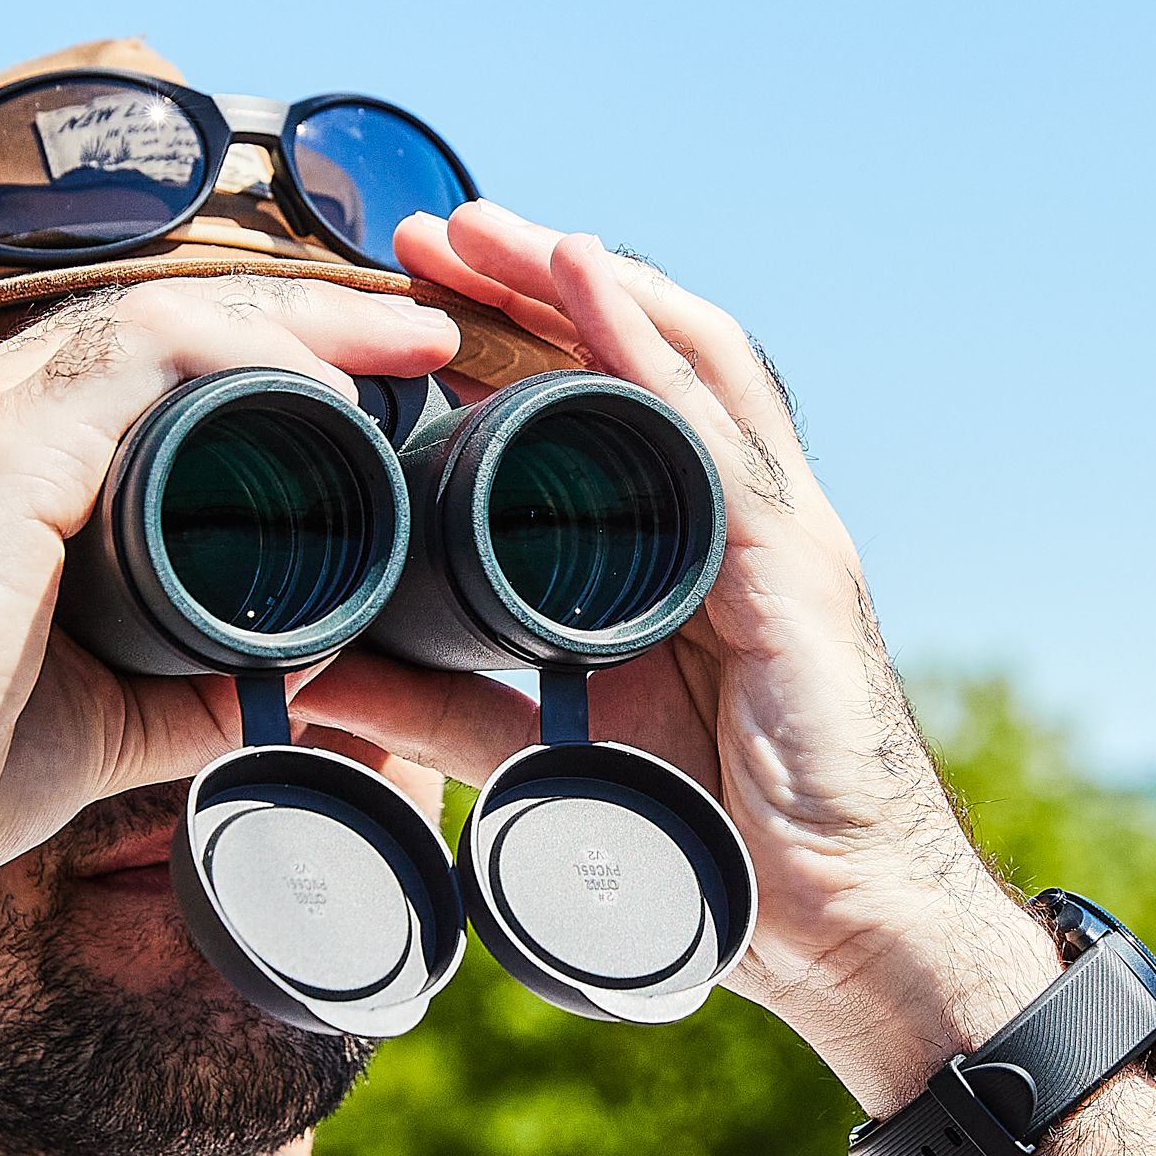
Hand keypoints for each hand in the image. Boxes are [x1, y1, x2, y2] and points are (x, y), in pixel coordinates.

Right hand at [0, 276, 458, 888]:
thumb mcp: (103, 715)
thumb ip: (195, 687)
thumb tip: (300, 678)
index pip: (142, 361)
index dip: (263, 354)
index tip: (374, 383)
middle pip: (166, 319)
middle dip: (304, 319)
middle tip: (418, 339)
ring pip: (165, 317)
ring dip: (299, 325)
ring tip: (403, 350)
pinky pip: (142, 357)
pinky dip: (248, 361)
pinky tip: (329, 391)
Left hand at [294, 205, 1054, 1098]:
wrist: (840, 929)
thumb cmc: (722, 847)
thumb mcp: (547, 755)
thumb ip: (440, 707)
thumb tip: (315, 671)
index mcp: (685, 552)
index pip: (602, 405)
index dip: (513, 334)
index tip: (408, 293)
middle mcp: (740, 518)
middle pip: (640, 356)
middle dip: (536, 278)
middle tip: (428, 231)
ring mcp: (777, 530)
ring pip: (683, 358)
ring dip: (581, 276)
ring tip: (490, 226)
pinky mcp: (796, 564)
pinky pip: (717, 426)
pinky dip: (649, 342)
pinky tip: (591, 282)